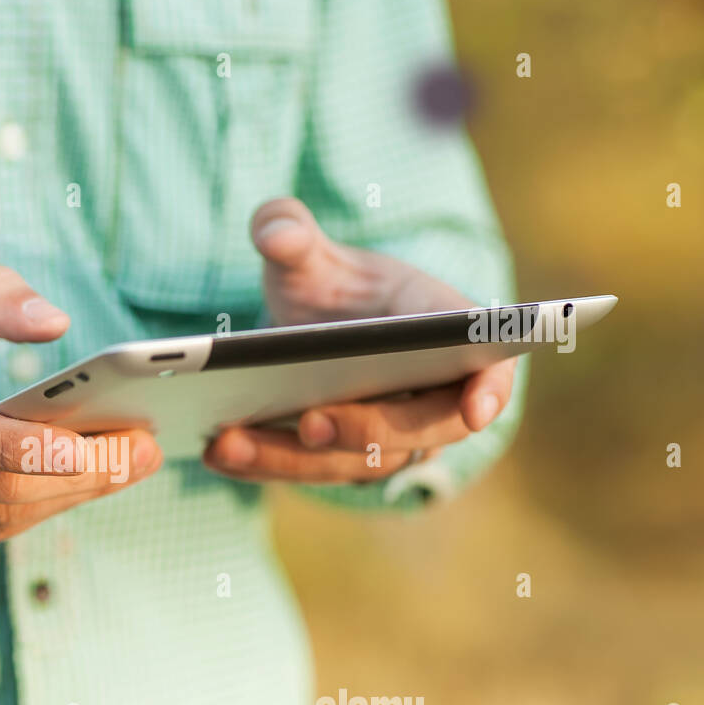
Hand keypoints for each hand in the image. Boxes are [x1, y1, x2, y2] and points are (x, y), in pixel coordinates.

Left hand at [203, 197, 516, 483]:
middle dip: (363, 429)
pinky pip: (313, 472)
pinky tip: (216, 452)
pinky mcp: (349, 463)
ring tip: (228, 442)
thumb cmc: (332, 288)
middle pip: (415, 429)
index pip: (484, 363)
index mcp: (444, 328)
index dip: (487, 389)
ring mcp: (394, 437)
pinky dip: (265, 466)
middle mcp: (432, 393)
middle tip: (309, 422)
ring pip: (356, 462)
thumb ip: (291, 231)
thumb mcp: (309, 254)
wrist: (313, 333)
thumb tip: (277, 234)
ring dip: (292, 458)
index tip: (475, 408)